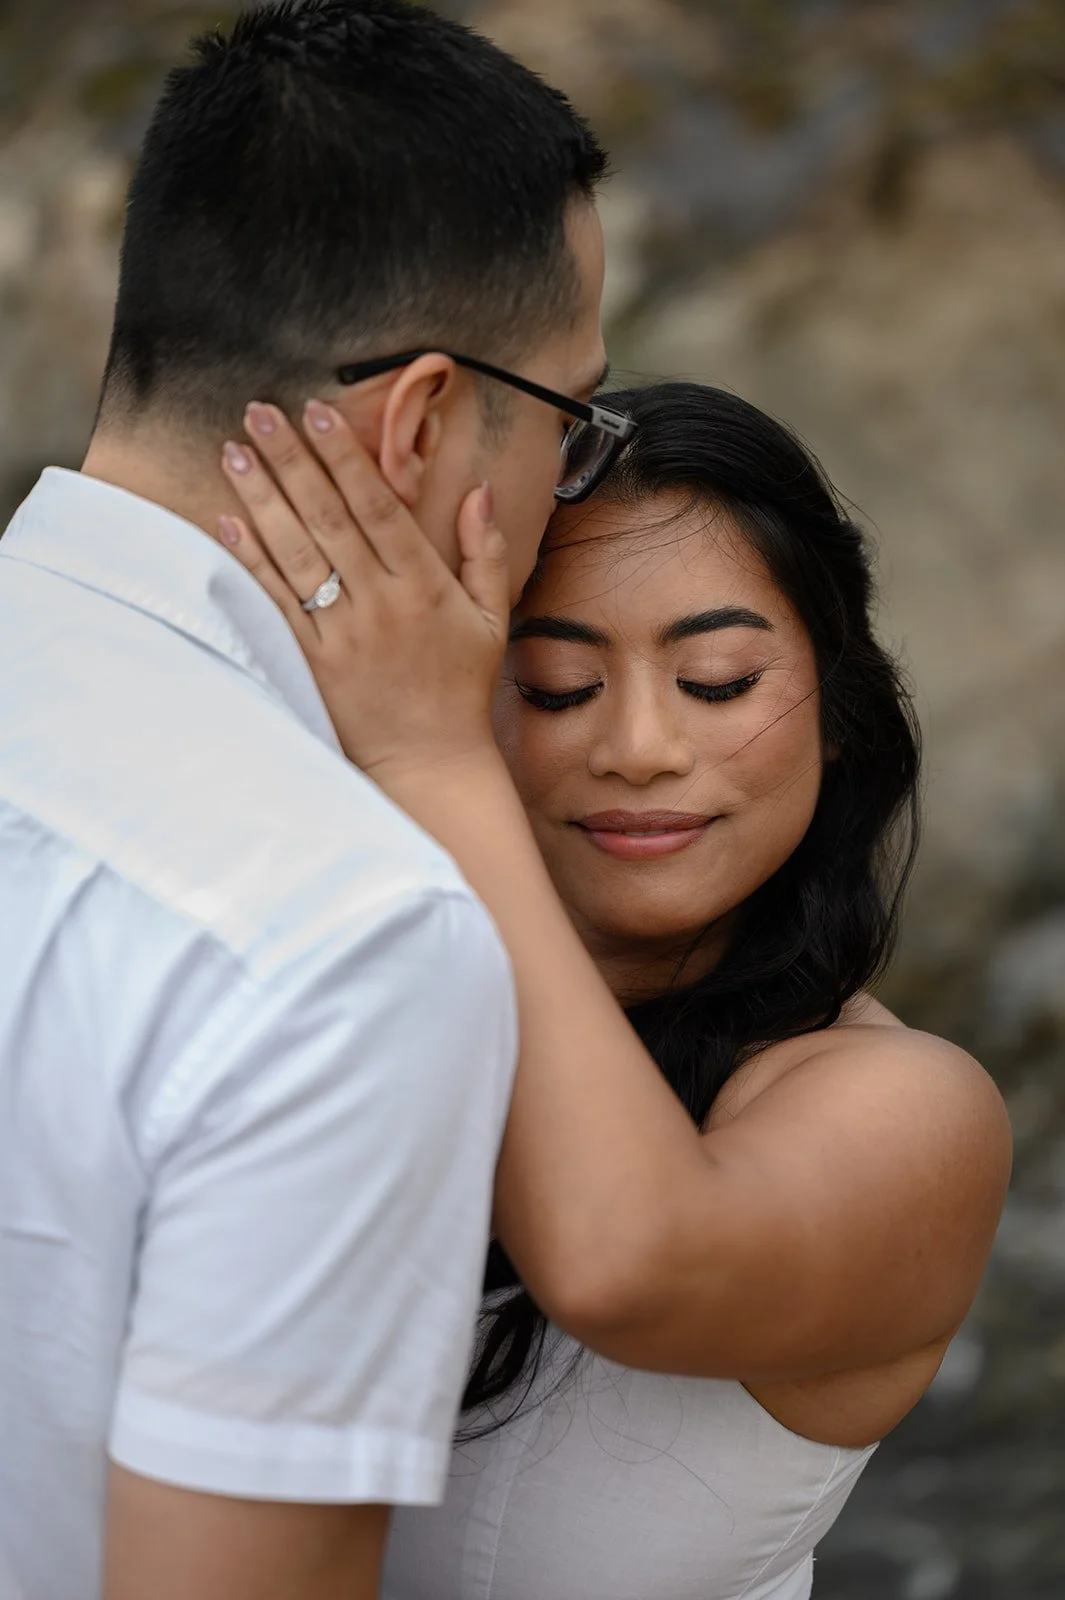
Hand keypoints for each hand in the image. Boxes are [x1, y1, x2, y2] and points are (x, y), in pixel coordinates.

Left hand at [216, 400, 510, 780]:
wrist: (430, 764)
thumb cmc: (460, 689)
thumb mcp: (491, 618)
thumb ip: (485, 552)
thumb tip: (479, 492)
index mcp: (425, 586)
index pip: (377, 506)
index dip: (345, 457)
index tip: (317, 412)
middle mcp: (381, 604)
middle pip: (328, 517)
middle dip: (291, 459)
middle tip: (259, 412)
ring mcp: (342, 634)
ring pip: (295, 553)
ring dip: (261, 499)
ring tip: (234, 451)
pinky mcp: (312, 663)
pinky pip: (275, 603)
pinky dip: (250, 561)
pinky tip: (227, 522)